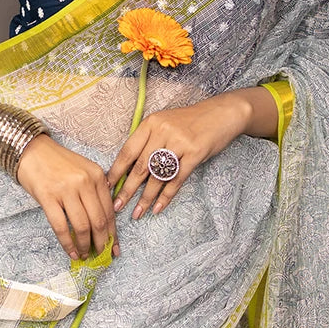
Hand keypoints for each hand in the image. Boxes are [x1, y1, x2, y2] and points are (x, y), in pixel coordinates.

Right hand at [17, 135, 118, 261]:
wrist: (30, 150)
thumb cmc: (57, 163)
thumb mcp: (83, 171)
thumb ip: (95, 191)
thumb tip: (103, 224)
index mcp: (97, 175)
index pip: (109, 210)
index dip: (113, 232)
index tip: (115, 247)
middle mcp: (84, 182)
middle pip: (98, 220)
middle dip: (102, 242)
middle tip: (101, 255)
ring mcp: (66, 189)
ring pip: (82, 226)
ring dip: (85, 245)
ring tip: (85, 254)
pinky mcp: (48, 197)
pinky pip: (61, 226)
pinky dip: (68, 243)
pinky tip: (72, 252)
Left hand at [106, 92, 253, 219]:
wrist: (221, 114)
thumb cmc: (190, 122)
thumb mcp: (165, 123)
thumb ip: (148, 141)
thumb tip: (129, 170)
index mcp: (150, 123)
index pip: (128, 151)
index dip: (116, 171)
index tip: (107, 187)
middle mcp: (162, 131)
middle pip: (140, 166)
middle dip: (127, 190)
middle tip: (116, 206)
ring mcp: (179, 142)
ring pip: (157, 176)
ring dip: (145, 198)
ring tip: (137, 213)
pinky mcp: (195, 153)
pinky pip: (176, 180)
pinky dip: (166, 196)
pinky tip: (157, 208)